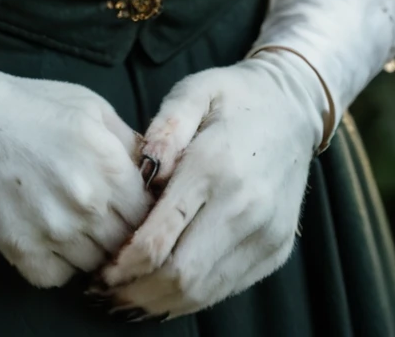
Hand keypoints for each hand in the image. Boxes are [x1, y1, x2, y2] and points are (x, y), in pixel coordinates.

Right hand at [0, 61, 151, 288]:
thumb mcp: (88, 106)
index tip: (128, 208)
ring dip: (88, 251)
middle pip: (125, 244)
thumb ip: (126, 141)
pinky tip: (46, 236)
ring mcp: (55, 230)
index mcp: (108, 164)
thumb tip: (152, 172)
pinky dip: (57, 265)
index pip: (149, 213)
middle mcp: (87, 202)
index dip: (141, 212)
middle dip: (118, 234)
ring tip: (71, 225)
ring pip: (94, 265)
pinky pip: (57, 277)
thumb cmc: (27, 105)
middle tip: (101, 221)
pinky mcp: (23, 250)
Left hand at [101, 50, 324, 318]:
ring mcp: (264, 234)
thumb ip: (164, 127)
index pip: (160, 237)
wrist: (294, 109)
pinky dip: (192, 298)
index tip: (100, 270)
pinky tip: (165, 291)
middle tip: (105, 292)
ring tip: (128, 298)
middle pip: (181, 275)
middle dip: (137, 291)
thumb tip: (142, 166)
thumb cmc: (233, 98)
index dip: (124, 263)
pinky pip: (227, 289)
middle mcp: (244, 207)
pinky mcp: (276, 250)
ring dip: (161, 302)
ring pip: (204, 291)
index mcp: (214, 166)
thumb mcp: (194, 92)